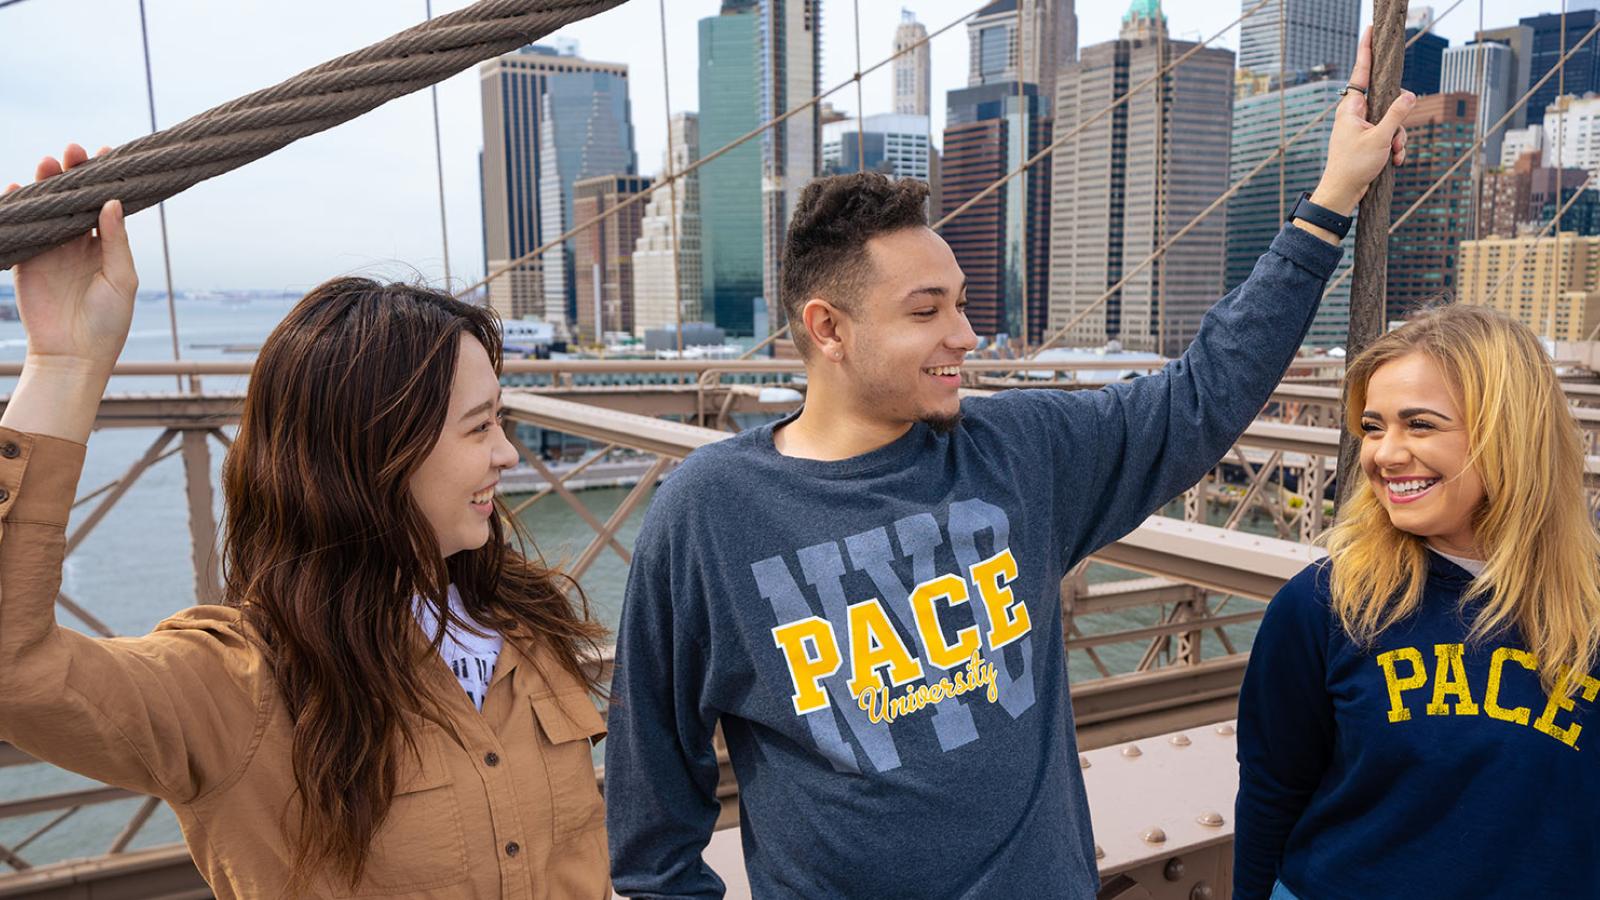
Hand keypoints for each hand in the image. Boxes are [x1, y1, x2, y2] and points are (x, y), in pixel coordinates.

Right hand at [6, 144, 137, 378]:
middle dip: (73, 173)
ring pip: (48, 208)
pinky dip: (18, 207)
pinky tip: (18, 187)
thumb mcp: (122, 280)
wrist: (74, 356)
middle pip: (74, 200)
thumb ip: (116, 241)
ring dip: (46, 183)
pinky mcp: (27, 260)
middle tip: (73, 150)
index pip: (104, 205)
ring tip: (48, 162)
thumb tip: (112, 201)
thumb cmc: (108, 322)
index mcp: (106, 247)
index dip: (104, 180)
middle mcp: (78, 245)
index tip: (107, 154)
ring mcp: (51, 250)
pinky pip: (22, 227)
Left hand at [1310, 27, 1414, 215]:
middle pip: (1388, 102)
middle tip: (1395, 141)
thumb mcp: (1381, 138)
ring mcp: (1362, 127)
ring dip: (1398, 139)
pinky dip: (1394, 149)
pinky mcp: (1368, 140)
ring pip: (1392, 122)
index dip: (1367, 50)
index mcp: (1351, 107)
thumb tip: (1411, 94)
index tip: (1370, 29)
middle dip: (1399, 123)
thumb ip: (1397, 114)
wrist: (1342, 193)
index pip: (1361, 72)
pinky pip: (1389, 136)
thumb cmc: (1354, 166)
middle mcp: (1355, 113)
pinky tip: (1392, 163)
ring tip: (1392, 155)